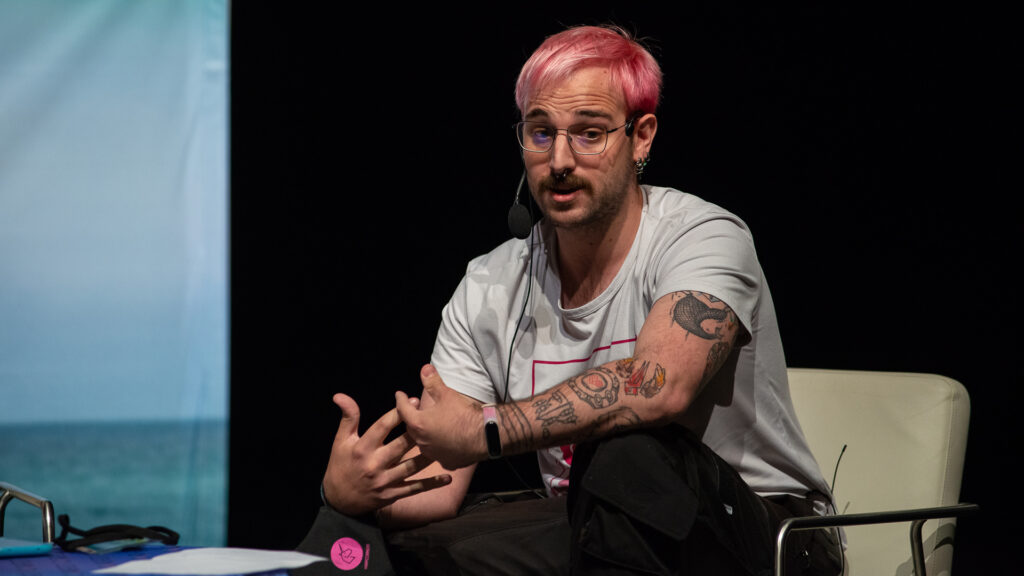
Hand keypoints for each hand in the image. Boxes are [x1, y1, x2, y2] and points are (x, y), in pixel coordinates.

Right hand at [322, 393, 451, 516]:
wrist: (340, 500)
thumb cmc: (341, 465)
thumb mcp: (340, 441)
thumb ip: (348, 418)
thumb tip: (340, 395)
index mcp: (362, 448)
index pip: (381, 427)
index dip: (397, 414)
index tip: (413, 401)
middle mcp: (374, 465)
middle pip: (400, 446)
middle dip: (417, 432)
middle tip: (433, 419)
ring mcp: (385, 481)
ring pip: (411, 467)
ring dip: (428, 456)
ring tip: (444, 445)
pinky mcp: (392, 494)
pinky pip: (415, 488)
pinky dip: (431, 484)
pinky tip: (447, 478)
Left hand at [395, 364, 487, 469]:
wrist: (485, 435)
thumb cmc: (464, 414)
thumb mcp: (447, 394)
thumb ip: (432, 382)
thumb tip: (424, 369)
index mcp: (419, 424)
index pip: (402, 409)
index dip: (400, 400)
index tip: (399, 395)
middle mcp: (423, 442)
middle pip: (411, 428)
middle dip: (411, 417)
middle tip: (416, 409)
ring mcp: (434, 455)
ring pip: (423, 443)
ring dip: (425, 434)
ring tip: (430, 425)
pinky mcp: (447, 462)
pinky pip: (439, 454)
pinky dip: (439, 447)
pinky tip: (445, 442)